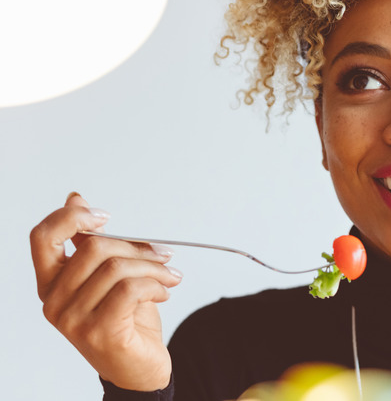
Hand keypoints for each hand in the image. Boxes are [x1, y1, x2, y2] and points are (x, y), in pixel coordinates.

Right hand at [30, 193, 181, 390]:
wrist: (140, 368)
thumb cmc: (125, 319)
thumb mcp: (108, 275)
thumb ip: (90, 242)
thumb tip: (75, 198)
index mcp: (51, 283)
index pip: (43, 237)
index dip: (71, 217)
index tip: (105, 216)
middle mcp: (55, 302)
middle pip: (94, 248)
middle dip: (137, 246)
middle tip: (163, 255)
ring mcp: (74, 320)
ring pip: (117, 268)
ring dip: (154, 267)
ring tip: (170, 276)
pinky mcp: (99, 333)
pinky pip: (130, 290)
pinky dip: (156, 285)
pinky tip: (165, 292)